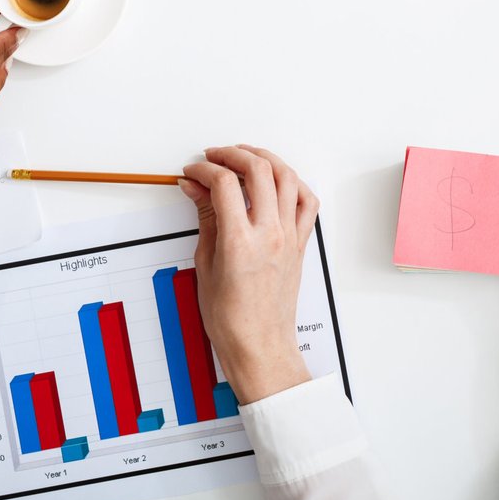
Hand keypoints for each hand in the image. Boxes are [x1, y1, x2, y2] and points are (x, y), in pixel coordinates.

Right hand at [180, 145, 317, 403]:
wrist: (260, 345)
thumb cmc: (230, 318)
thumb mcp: (206, 264)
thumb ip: (205, 219)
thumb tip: (196, 189)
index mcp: (240, 242)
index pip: (223, 184)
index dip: (204, 169)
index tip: (192, 172)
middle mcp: (270, 234)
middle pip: (258, 170)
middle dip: (232, 154)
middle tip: (214, 156)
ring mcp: (289, 237)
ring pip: (287, 177)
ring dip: (265, 159)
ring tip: (245, 157)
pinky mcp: (300, 243)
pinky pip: (306, 201)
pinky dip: (293, 183)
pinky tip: (278, 180)